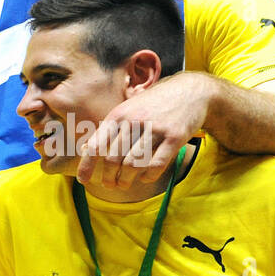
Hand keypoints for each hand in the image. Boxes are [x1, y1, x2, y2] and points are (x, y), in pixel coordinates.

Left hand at [77, 74, 208, 188]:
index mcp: (118, 116)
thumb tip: (84, 149)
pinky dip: (148, 176)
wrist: (191, 90)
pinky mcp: (175, 137)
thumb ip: (109, 129)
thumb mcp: (127, 110)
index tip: (83, 180)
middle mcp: (134, 121)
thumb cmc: (153, 105)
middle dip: (108, 177)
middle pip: (112, 159)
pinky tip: (145, 177)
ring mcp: (155, 129)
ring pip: (132, 164)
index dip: (86, 166)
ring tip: (124, 183)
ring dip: (126, 179)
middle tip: (110, 185)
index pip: (95, 146)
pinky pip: (156, 164)